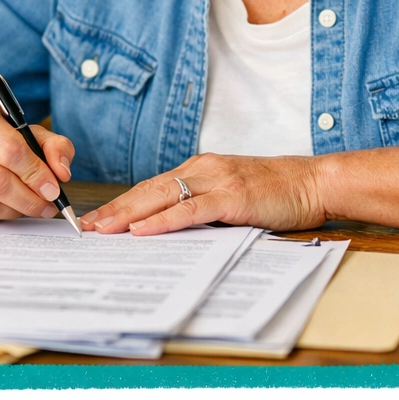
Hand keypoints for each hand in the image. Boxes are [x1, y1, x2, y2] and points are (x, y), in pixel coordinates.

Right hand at [0, 103, 75, 224]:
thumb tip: (62, 172)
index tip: (54, 189)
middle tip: (47, 206)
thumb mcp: (28, 133)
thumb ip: (54, 146)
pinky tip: (5, 208)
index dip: (36, 173)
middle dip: (29, 199)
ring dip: (15, 211)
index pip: (10, 150)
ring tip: (30, 207)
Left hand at [80, 152, 325, 235]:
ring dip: (129, 215)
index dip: (122, 203)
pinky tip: (143, 230)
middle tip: (86, 227)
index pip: (152, 187)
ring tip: (103, 229)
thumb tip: (169, 230)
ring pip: (162, 197)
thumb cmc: (275, 193)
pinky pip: (190, 210)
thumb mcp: (231, 196)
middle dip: (115, 209)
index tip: (97, 219)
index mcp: (200, 169)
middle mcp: (203, 169)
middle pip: (148, 190)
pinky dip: (163, 220)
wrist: (312, 182)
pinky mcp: (232, 196)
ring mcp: (217, 180)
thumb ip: (203, 207)